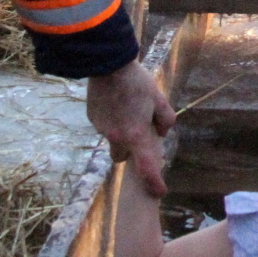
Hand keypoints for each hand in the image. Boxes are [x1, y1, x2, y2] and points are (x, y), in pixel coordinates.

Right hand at [86, 60, 176, 194]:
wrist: (107, 64)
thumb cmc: (137, 82)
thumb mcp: (159, 99)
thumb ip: (166, 120)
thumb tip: (160, 132)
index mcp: (135, 135)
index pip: (146, 167)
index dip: (154, 183)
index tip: (158, 192)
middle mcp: (116, 137)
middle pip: (124, 157)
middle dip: (131, 151)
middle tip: (139, 132)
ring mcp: (102, 129)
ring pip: (113, 140)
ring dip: (121, 133)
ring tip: (127, 108)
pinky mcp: (92, 118)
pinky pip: (105, 126)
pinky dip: (111, 120)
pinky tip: (115, 102)